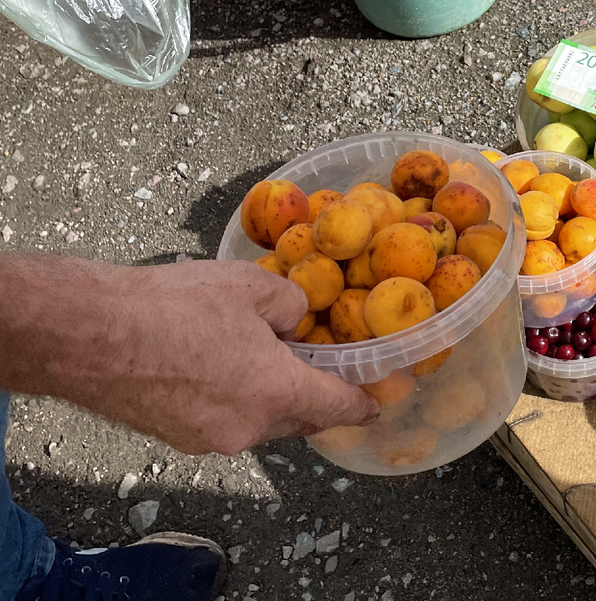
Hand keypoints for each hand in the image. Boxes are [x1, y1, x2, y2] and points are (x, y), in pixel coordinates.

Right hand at [1, 257, 378, 454]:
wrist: (91, 334)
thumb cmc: (174, 306)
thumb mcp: (251, 286)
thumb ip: (290, 303)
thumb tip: (295, 317)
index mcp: (277, 393)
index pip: (337, 409)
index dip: (361, 405)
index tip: (375, 405)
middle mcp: (248, 428)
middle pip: (298, 419)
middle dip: (311, 397)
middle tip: (317, 367)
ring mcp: (208, 439)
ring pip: (258, 422)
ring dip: (267, 397)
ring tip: (259, 357)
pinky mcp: (175, 438)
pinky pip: (222, 421)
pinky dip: (231, 400)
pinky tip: (216, 367)